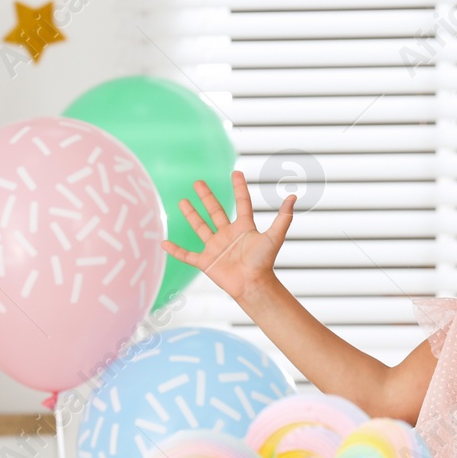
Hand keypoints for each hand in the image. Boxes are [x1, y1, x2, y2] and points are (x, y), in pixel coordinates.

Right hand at [162, 170, 295, 300]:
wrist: (253, 285)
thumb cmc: (264, 263)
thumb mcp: (274, 237)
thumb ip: (283, 218)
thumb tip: (293, 197)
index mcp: (244, 228)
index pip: (241, 203)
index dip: (239, 188)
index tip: (236, 172)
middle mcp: (228, 235)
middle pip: (215, 211)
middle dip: (207, 197)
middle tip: (198, 182)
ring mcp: (215, 247)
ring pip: (200, 228)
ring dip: (191, 215)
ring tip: (182, 201)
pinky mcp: (206, 262)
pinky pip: (187, 255)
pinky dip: (175, 250)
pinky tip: (163, 242)